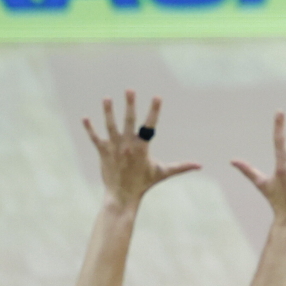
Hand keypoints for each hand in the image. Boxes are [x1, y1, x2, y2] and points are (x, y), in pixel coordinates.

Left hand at [83, 91, 200, 207]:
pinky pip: (95, 138)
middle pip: (128, 120)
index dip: (154, 110)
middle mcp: (127, 145)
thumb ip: (181, 167)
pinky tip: (85, 118)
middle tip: (129, 90)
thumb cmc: (144, 183)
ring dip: (108, 112)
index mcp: (142, 147)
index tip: (157, 97)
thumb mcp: (163, 172)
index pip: (150, 125)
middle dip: (129, 104)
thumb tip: (200, 166)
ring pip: (110, 126)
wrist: (122, 195)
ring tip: (107, 98)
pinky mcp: (103, 152)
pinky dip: (90, 128)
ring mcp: (114, 148)